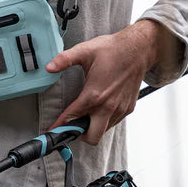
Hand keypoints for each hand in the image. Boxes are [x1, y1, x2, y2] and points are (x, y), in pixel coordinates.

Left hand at [45, 19, 168, 144]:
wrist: (139, 49)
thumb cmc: (113, 49)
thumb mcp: (84, 51)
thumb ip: (64, 59)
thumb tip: (49, 67)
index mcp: (94, 95)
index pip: (73, 118)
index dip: (59, 126)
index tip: (52, 130)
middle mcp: (108, 106)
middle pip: (92, 137)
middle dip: (79, 134)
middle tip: (71, 124)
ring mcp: (120, 109)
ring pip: (104, 131)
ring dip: (92, 127)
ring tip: (84, 115)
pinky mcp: (128, 108)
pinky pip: (114, 123)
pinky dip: (104, 121)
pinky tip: (99, 108)